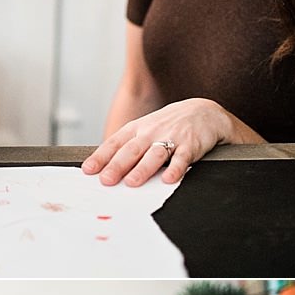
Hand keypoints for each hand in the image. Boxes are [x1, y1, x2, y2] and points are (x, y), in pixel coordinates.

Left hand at [80, 98, 234, 186]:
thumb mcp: (147, 129)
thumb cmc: (170, 125)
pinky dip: (176, 169)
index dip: (101, 156)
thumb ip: (130, 147)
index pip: (115, 143)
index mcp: (138, 129)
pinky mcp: (191, 145)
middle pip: (132, 150)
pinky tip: (168, 179)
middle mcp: (152, 132)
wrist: (205, 112)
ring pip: (154, 154)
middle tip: (106, 180)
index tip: (89, 170)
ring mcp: (172, 138)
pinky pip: (182, 158)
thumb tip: (107, 169)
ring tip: (131, 182)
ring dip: (142, 169)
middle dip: (117, 165)